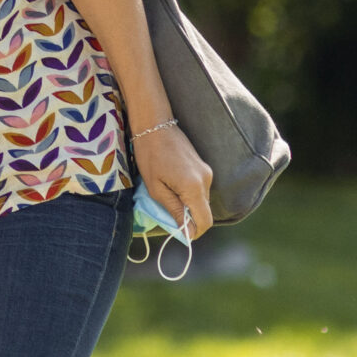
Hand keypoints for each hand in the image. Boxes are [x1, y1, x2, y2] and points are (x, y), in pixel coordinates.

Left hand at [135, 123, 213, 238]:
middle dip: (188, 218)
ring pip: (201, 201)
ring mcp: (207, 172)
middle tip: (167, 214)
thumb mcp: (155, 188)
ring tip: (167, 195)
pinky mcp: (204, 167)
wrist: (155, 124)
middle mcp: (206, 180)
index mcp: (194, 188)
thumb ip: (173, 210)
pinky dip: (189, 194)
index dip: (193, 232)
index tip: (178, 232)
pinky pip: (200, 189)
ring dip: (187, 205)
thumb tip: (185, 231)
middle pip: (204, 212)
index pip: (205, 221)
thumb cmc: (150, 156)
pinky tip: (172, 185)